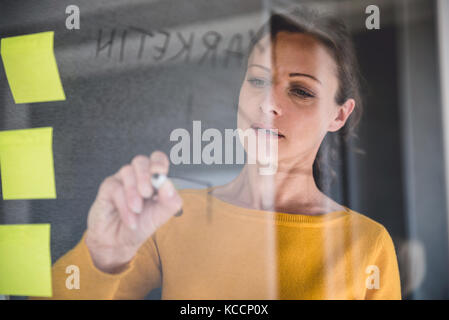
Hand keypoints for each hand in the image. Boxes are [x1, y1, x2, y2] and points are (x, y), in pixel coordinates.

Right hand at [85, 151, 181, 272]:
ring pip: (127, 172)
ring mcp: (122, 180)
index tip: (160, 174)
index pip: (157, 159)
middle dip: (145, 176)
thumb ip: (169, 201)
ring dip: (134, 194)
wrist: (120, 242)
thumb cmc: (141, 225)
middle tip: (147, 194)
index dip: (158, 162)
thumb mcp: (160, 216)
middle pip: (141, 161)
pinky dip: (124, 205)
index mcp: (153, 179)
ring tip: (137, 211)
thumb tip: (168, 184)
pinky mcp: (107, 188)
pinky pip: (115, 188)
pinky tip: (130, 219)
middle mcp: (137, 176)